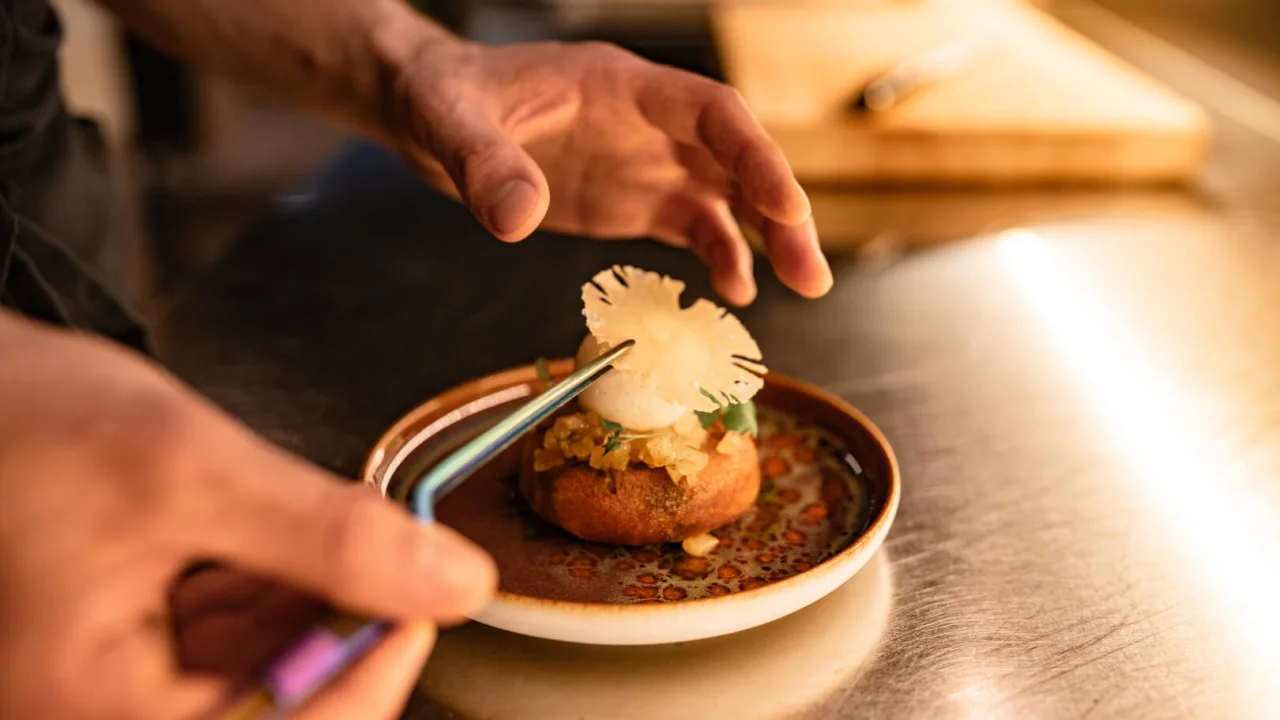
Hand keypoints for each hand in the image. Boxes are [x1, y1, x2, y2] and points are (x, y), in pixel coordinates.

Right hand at [0, 312, 496, 719]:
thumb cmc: (16, 423)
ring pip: (260, 676)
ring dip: (306, 604)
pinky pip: (226, 646)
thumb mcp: (190, 473)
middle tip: (372, 547)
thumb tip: (452, 582)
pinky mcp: (125, 654)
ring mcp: (110, 688)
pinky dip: (269, 591)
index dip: (373, 678)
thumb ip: (329, 537)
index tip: (425, 602)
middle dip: (337, 627)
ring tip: (294, 522)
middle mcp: (94, 712)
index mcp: (87, 706)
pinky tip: (266, 535)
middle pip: (276, 708)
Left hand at [382, 38, 832, 305]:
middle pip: (738, 161)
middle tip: (810, 273)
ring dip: (768, 239)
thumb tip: (516, 220)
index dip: (755, 157)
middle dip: (781, 212)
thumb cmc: (444, 96)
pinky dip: (719, 257)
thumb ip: (484, 164)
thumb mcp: (450, 122)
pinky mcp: (633, 200)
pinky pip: (692, 227)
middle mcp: (650, 125)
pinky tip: (734, 292)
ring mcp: (646, 163)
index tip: (785, 206)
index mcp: (622, 88)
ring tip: (803, 286)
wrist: (430, 113)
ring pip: (728, 197)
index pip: (712, 113)